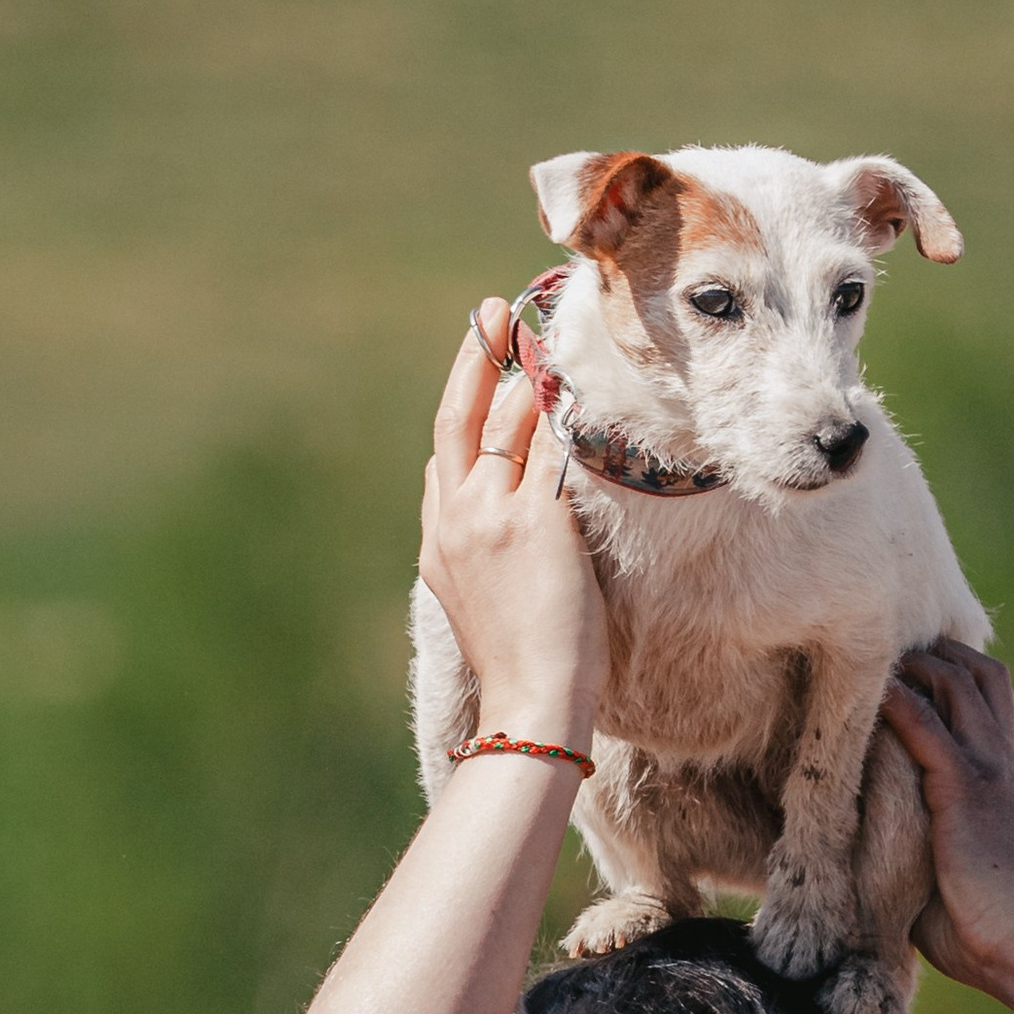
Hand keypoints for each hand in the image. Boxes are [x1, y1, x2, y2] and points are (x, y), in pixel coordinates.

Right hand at [419, 304, 608, 741]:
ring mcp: (492, 514)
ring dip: (528, 371)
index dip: (461, 409)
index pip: (443, 460)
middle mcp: (456, 517)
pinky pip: (549, 446)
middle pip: (458, 418)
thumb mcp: (482, 606)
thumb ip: (485, 554)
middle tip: (493, 312)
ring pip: (506, 422)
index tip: (479, 375)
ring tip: (548, 334)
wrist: (531, 700)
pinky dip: (559, 409)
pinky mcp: (535, 519)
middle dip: (474, 359)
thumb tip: (509, 524)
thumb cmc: (522, 666)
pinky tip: (575, 381)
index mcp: (438, 543)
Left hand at [879, 643, 1013, 1012]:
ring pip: (960, 684)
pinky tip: (870, 692)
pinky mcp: (963, 792)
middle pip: (982, 673)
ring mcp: (986, 773)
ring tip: (874, 655)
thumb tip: (866, 843)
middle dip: (937, 649)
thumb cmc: (985, 932)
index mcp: (1003, 781)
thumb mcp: (950, 868)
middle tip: (888, 644)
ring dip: (916, 664)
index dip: (957, 670)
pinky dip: (898, 702)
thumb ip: (920, 838)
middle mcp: (1001, 765)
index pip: (990, 699)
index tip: (913, 660)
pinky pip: (927, 728)